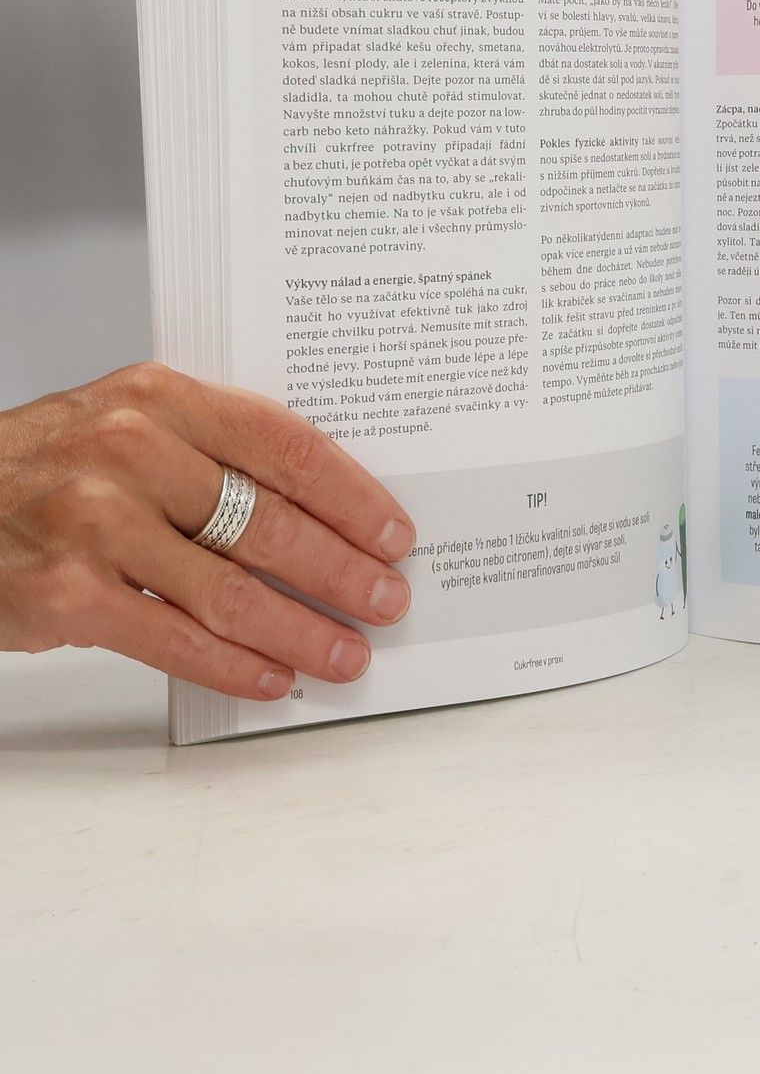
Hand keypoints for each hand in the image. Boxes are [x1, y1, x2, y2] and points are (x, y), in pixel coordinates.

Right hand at [0, 362, 413, 699]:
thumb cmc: (49, 466)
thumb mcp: (128, 424)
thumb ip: (213, 450)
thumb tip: (326, 509)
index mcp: (161, 397)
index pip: (284, 444)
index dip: (353, 495)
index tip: (395, 533)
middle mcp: (129, 452)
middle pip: (269, 523)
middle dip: (342, 571)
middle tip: (388, 599)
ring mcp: (95, 524)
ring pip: (230, 591)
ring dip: (302, 630)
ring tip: (347, 651)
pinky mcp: (66, 595)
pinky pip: (173, 638)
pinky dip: (233, 664)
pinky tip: (273, 677)